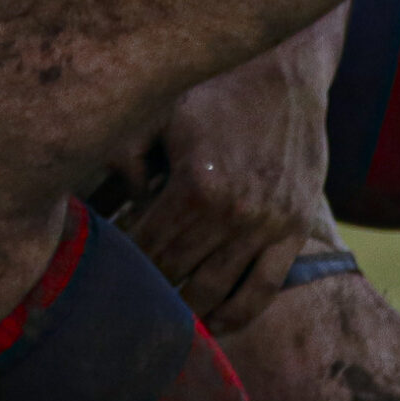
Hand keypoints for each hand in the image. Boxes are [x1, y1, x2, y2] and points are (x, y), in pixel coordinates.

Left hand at [113, 7, 346, 333]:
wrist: (284, 73)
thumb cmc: (211, 90)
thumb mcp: (159, 114)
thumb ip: (128, 157)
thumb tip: (118, 201)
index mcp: (196, 184)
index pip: (148, 245)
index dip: (124, 264)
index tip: (104, 276)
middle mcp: (235, 211)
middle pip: (178, 272)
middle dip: (148, 291)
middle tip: (123, 305)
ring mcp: (269, 224)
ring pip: (218, 289)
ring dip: (187, 311)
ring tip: (161, 323)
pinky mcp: (295, 229)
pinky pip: (265, 287)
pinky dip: (238, 313)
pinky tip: (215, 327)